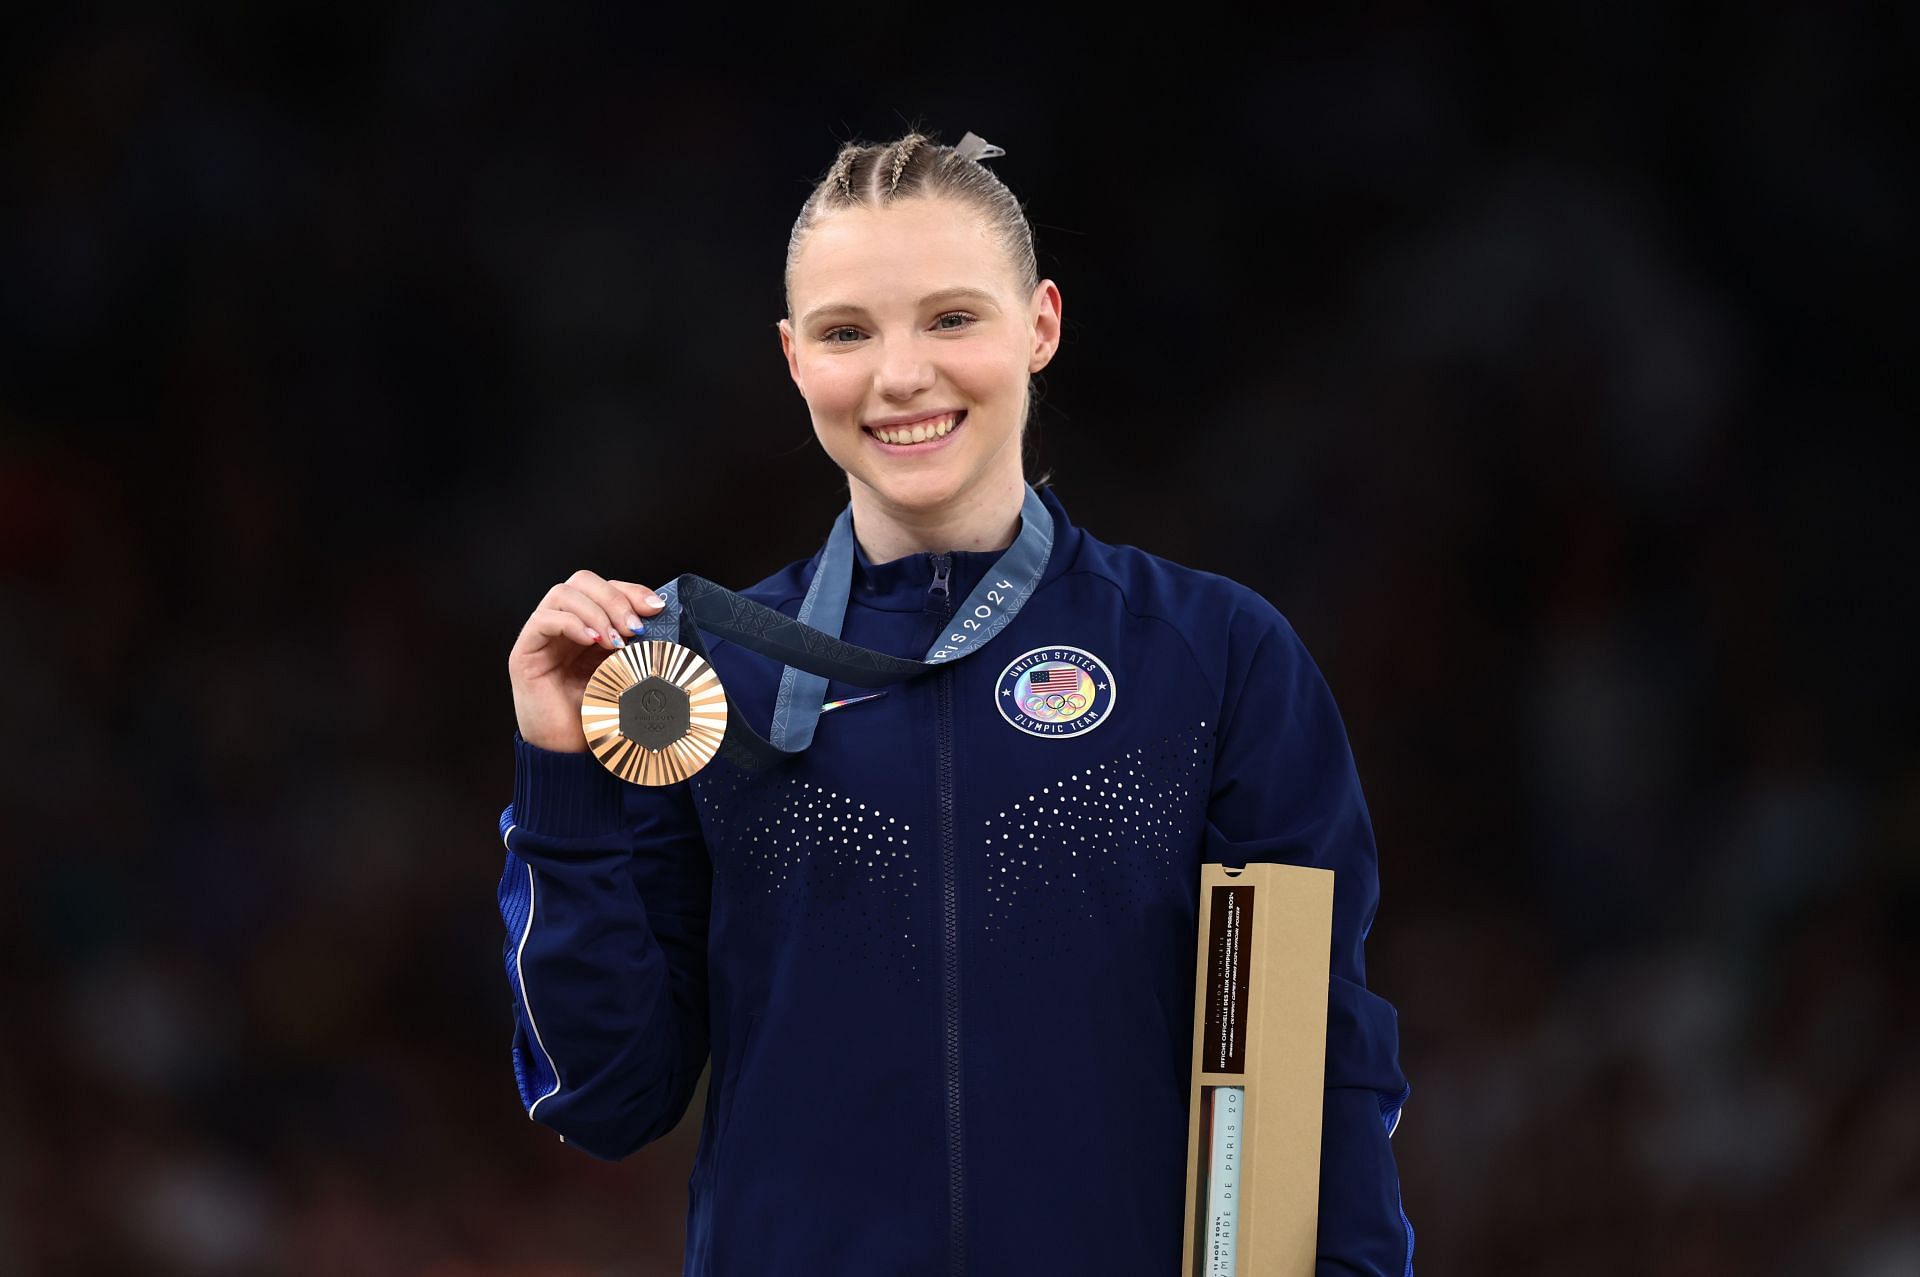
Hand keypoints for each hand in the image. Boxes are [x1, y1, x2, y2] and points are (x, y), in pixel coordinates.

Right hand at [508, 570, 667, 752]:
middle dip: (615, 598)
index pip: (607, 588)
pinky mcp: (525, 653)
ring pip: (562, 594)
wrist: (570, 756)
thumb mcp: (630, 675)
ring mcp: (543, 638)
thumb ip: (641, 646)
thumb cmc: (599, 718)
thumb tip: (665, 619)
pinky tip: (591, 641)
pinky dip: (570, 623)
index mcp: (591, 627)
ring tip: (615, 642)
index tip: (656, 608)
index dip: (631, 591)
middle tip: (635, 628)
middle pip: (583, 581)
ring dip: (596, 612)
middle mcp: (565, 627)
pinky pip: (542, 620)